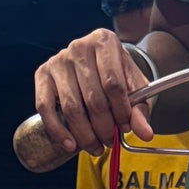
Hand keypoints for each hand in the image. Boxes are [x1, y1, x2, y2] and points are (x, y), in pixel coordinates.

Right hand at [34, 28, 153, 157]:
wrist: (94, 64)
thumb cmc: (116, 76)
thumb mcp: (134, 88)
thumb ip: (140, 110)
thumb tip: (145, 134)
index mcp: (105, 42)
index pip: (114, 85)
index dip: (121, 113)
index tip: (125, 129)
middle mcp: (79, 47)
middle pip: (93, 99)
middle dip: (104, 128)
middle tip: (110, 141)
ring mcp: (58, 60)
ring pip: (71, 108)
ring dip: (85, 135)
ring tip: (96, 146)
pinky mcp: (42, 74)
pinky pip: (45, 108)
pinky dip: (58, 131)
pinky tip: (70, 145)